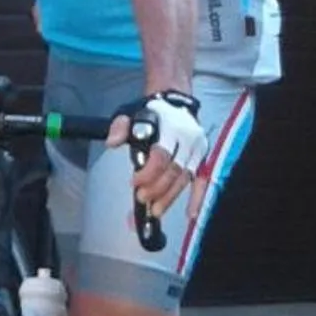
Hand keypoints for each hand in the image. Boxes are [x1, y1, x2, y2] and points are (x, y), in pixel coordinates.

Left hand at [108, 91, 206, 218]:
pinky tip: (190, 213)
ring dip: (170, 197)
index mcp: (171, 128)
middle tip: (142, 199)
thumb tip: (112, 142)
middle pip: (174, 170)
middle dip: (157, 189)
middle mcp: (188, 140)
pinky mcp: (203, 158)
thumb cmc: (152, 111)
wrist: (174, 102)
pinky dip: (197, 197)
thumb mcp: (131, 112)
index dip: (148, 173)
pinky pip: (203, 180)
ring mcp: (198, 150)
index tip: (134, 182)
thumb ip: (120, 126)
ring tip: (155, 211)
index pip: (161, 156)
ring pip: (185, 178)